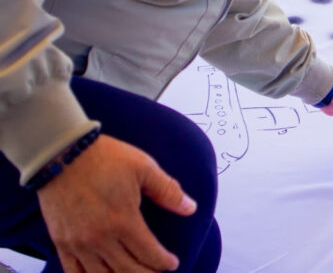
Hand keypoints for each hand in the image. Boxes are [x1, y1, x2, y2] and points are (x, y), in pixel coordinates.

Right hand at [37, 134, 196, 271]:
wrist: (62, 153)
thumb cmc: (105, 158)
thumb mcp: (144, 168)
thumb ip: (168, 191)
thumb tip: (191, 208)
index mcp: (123, 220)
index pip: (148, 253)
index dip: (163, 262)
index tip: (172, 264)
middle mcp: (100, 238)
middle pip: (127, 270)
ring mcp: (78, 242)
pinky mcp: (60, 241)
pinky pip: (73, 272)